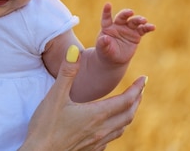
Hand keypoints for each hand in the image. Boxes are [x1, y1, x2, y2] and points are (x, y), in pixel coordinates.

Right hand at [20, 46, 146, 150]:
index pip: (126, 100)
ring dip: (129, 114)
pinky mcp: (90, 149)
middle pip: (128, 114)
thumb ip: (67, 73)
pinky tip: (109, 126)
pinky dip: (116, 128)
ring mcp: (97, 142)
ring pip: (122, 128)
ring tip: (129, 105)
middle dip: (137, 100)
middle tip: (140, 89)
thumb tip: (74, 50)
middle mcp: (102, 129)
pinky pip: (111, 138)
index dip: (137, 88)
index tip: (144, 79)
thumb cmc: (45, 126)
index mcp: (97, 114)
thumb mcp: (55, 96)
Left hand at [96, 3, 155, 64]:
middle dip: (126, 13)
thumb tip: (105, 38)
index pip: (106, 18)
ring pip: (134, 21)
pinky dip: (148, 27)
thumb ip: (102, 43)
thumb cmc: (106, 51)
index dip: (106, 11)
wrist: (115, 58)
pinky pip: (143, 29)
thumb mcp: (102, 48)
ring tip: (144, 20)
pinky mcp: (136, 34)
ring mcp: (128, 29)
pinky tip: (152, 27)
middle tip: (131, 12)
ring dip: (139, 20)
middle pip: (122, 17)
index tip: (108, 4)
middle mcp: (118, 25)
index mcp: (107, 27)